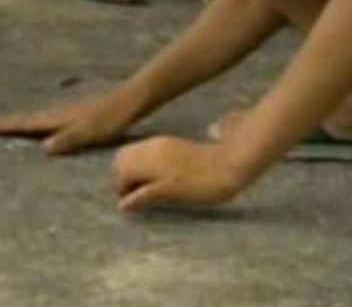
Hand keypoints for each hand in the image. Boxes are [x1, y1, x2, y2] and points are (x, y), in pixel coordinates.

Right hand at [0, 93, 138, 154]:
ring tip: (5, 127)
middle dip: (5, 123)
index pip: (25, 123)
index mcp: (57, 119)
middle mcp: (57, 114)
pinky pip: (47, 120)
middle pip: (25, 119)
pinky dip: (35, 124)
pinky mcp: (75, 115)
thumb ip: (68, 140)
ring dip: (19, 123)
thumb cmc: (109, 119)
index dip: (4, 126)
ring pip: (35, 119)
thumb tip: (44, 148)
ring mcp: (65, 113)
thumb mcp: (89, 133)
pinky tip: (42, 129)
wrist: (128, 101)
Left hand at [112, 136, 243, 212]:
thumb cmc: (215, 159)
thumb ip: (170, 153)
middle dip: (119, 179)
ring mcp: (162, 168)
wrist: (232, 163)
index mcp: (159, 144)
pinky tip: (126, 207)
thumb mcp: (184, 153)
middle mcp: (156, 152)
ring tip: (126, 202)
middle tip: (125, 194)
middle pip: (120, 162)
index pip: (125, 153)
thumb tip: (181, 143)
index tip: (128, 182)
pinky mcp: (170, 184)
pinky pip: (144, 192)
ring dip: (123, 189)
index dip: (122, 169)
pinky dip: (133, 200)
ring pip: (128, 174)